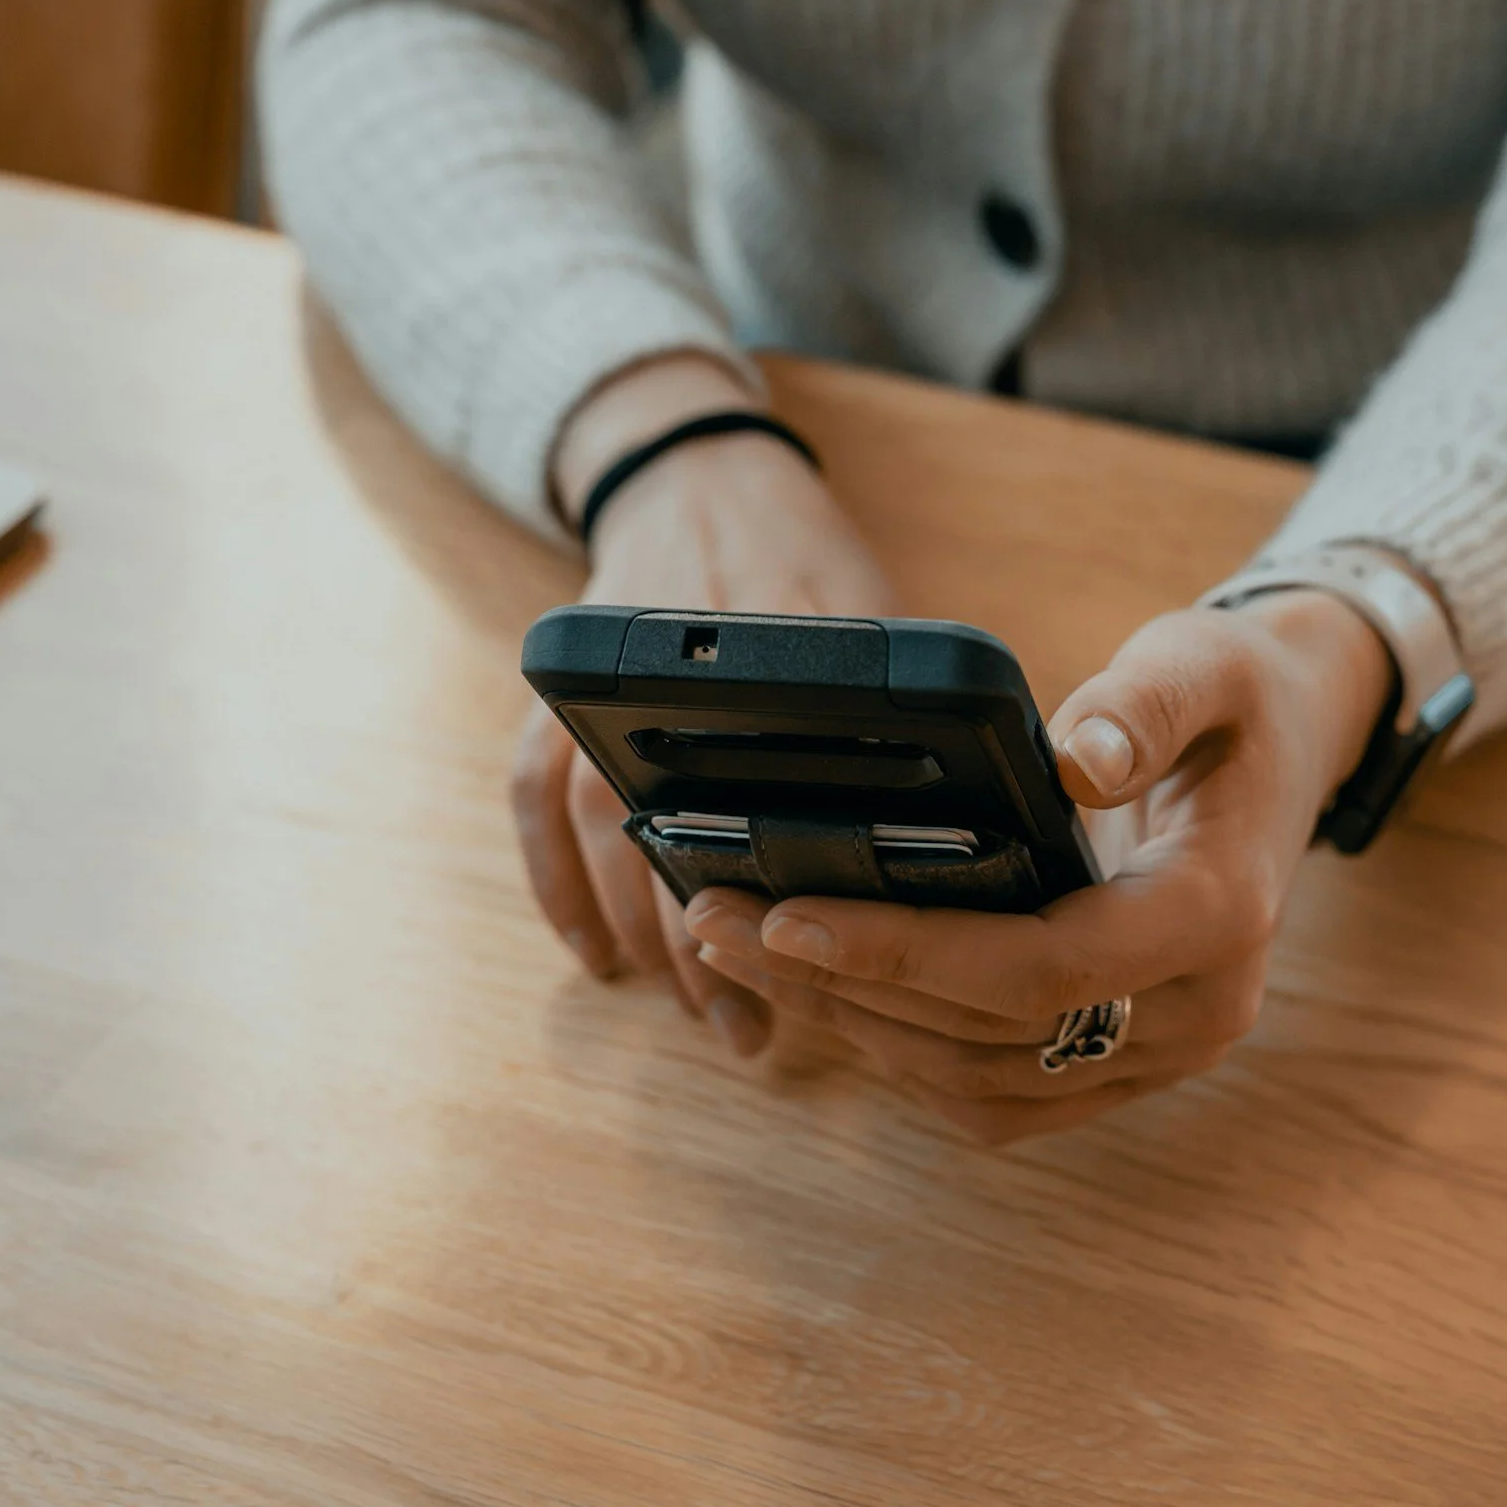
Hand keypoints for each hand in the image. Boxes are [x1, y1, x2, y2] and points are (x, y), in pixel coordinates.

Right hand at [511, 354, 897, 1057]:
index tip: (814, 970)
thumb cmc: (804, 556)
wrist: (698, 475)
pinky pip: (534, 801)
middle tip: (749, 1031)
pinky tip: (597, 959)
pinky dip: (556, 888)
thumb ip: (902, 710)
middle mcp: (670, 673)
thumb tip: (973, 836)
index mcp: (769, 652)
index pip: (769, 788)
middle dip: (708, 946)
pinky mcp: (556, 698)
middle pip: (671, 831)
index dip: (787, 893)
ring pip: (601, 832)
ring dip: (643, 937)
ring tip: (694, 1010)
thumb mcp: (877, 615)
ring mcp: (601, 687)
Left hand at [681, 590, 1393, 1142]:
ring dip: (854, 1028)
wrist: (1286, 756)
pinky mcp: (1123, 1068)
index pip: (1042, 966)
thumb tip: (1073, 761)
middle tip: (715, 922)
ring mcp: (1162, 1055)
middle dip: (841, 984)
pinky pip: (998, 1098)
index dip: (905, 950)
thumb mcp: (1201, 662)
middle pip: (989, 1036)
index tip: (785, 914)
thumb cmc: (1230, 701)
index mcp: (1219, 914)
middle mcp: (1198, 1012)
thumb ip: (1142, 704)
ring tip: (741, 953)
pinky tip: (825, 997)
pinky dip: (906, 1057)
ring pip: (980, 1082)